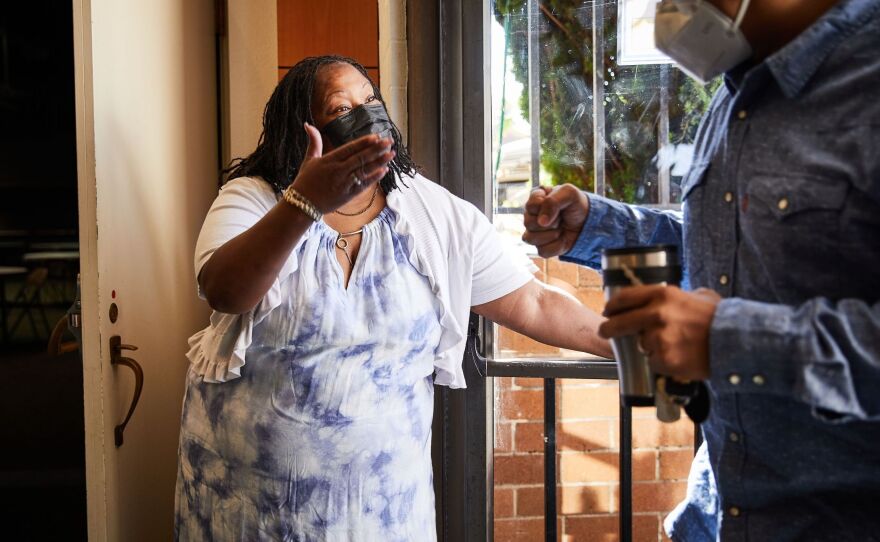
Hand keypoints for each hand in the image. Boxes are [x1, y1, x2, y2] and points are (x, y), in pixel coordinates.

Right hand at [291, 123, 394, 212]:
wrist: (303, 204)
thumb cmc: (305, 181)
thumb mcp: (309, 159)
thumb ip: (313, 142)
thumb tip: (308, 124)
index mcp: (329, 160)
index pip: (350, 148)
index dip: (364, 142)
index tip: (376, 136)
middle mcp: (338, 170)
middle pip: (360, 158)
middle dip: (376, 149)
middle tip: (390, 142)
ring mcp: (344, 183)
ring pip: (365, 170)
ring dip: (379, 162)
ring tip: (391, 154)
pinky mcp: (348, 194)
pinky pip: (364, 184)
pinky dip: (374, 177)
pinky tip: (384, 170)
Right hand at [522, 184, 589, 257]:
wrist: (587, 222)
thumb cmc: (576, 204)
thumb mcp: (569, 193)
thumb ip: (552, 201)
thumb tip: (541, 222)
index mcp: (535, 199)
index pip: (530, 206)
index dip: (545, 208)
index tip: (558, 205)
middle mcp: (530, 215)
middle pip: (529, 223)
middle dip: (551, 222)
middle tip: (561, 218)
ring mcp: (533, 232)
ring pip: (530, 239)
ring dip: (551, 234)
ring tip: (561, 228)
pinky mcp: (541, 246)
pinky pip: (542, 251)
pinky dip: (557, 246)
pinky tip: (562, 238)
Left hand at [598, 286, 721, 380]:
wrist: (736, 341)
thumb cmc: (720, 317)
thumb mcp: (698, 296)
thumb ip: (678, 296)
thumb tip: (665, 298)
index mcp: (662, 295)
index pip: (625, 298)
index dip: (612, 305)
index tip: (608, 310)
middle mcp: (656, 315)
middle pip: (619, 323)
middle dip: (609, 328)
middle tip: (606, 331)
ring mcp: (659, 339)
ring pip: (641, 345)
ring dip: (649, 347)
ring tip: (673, 346)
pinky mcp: (664, 360)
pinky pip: (654, 362)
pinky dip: (661, 362)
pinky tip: (677, 358)